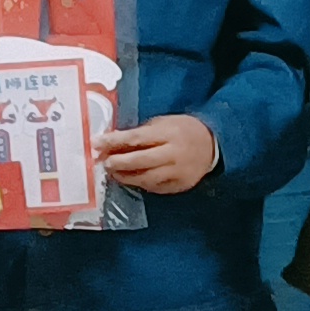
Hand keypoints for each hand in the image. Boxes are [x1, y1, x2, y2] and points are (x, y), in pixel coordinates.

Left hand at [104, 113, 222, 195]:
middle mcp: (174, 154)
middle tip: (103, 162)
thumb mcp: (164, 123)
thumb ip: (142, 132)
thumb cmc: (183, 130)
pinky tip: (131, 180)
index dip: (114, 141)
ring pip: (147, 178)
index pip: (137, 138)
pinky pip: (156, 187)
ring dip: (126, 177)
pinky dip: (141, 184)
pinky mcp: (180, 186)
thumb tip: (113, 142)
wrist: (213, 146)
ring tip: (113, 173)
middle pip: (140, 161)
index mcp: (169, 133)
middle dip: (118, 162)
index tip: (96, 143)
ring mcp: (178, 172)